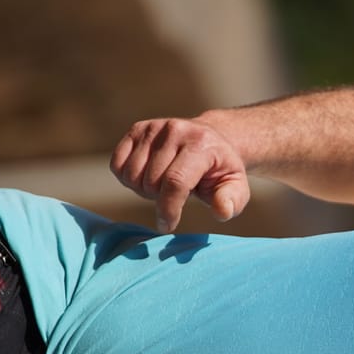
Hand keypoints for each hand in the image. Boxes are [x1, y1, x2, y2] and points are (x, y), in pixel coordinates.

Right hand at [111, 116, 251, 230]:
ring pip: (131, 175)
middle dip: (159, 199)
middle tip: (175, 196)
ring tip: (163, 185)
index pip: (175, 182)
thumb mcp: (236, 187)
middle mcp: (175, 130)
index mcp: (201, 144)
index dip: (168, 209)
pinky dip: (127, 178)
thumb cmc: (220, 170)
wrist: (210, 140)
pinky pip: (117, 165)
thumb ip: (231, 201)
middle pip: (151, 182)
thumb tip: (222, 211)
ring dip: (143, 189)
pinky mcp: (137, 129)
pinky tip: (147, 176)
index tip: (167, 225)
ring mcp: (154, 127)